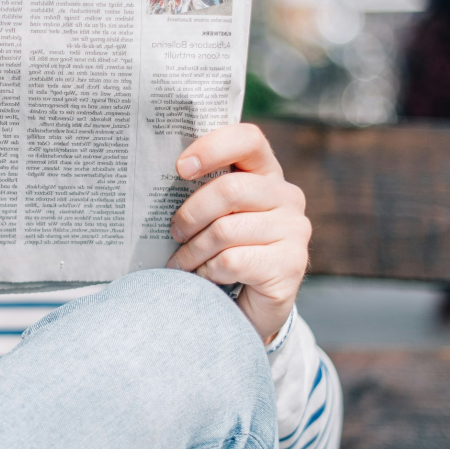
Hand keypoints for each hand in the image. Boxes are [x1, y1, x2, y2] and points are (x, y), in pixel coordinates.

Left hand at [166, 124, 310, 343]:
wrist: (246, 308)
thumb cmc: (220, 252)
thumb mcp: (211, 216)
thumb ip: (201, 190)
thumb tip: (155, 175)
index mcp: (266, 173)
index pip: (248, 139)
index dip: (212, 148)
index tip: (179, 168)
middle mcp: (287, 196)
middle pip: (229, 189)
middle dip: (190, 214)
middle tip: (174, 232)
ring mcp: (294, 230)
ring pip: (225, 230)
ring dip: (193, 251)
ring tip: (182, 263)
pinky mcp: (291, 264)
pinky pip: (232, 260)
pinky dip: (207, 271)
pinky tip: (204, 279)